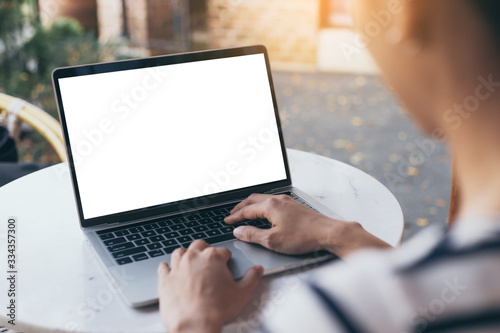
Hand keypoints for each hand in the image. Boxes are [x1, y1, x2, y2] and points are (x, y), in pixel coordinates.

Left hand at [157, 240, 263, 332]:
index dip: (226, 258)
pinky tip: (169, 269)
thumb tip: (257, 269)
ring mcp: (178, 267)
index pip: (222, 251)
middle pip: (199, 245)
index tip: (226, 263)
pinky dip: (167, 267)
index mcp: (213, 257)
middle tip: (208, 259)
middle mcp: (194, 257)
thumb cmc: (217, 309)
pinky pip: (163, 267)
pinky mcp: (165, 279)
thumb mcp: (242, 294)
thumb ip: (252, 278)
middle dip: (205, 250)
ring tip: (189, 261)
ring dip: (185, 254)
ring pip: (180, 252)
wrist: (194, 324)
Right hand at [224, 194, 390, 256]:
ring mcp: (288, 201)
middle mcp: (278, 199)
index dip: (235, 217)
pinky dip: (263, 205)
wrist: (328, 233)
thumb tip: (238, 231)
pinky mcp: (295, 205)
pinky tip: (265, 212)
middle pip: (253, 199)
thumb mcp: (273, 241)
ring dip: (252, 204)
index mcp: (270, 206)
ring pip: (264, 199)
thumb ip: (252, 235)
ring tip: (245, 211)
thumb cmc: (303, 237)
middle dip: (241, 207)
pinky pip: (273, 201)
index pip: (246, 210)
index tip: (227, 222)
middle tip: (232, 214)